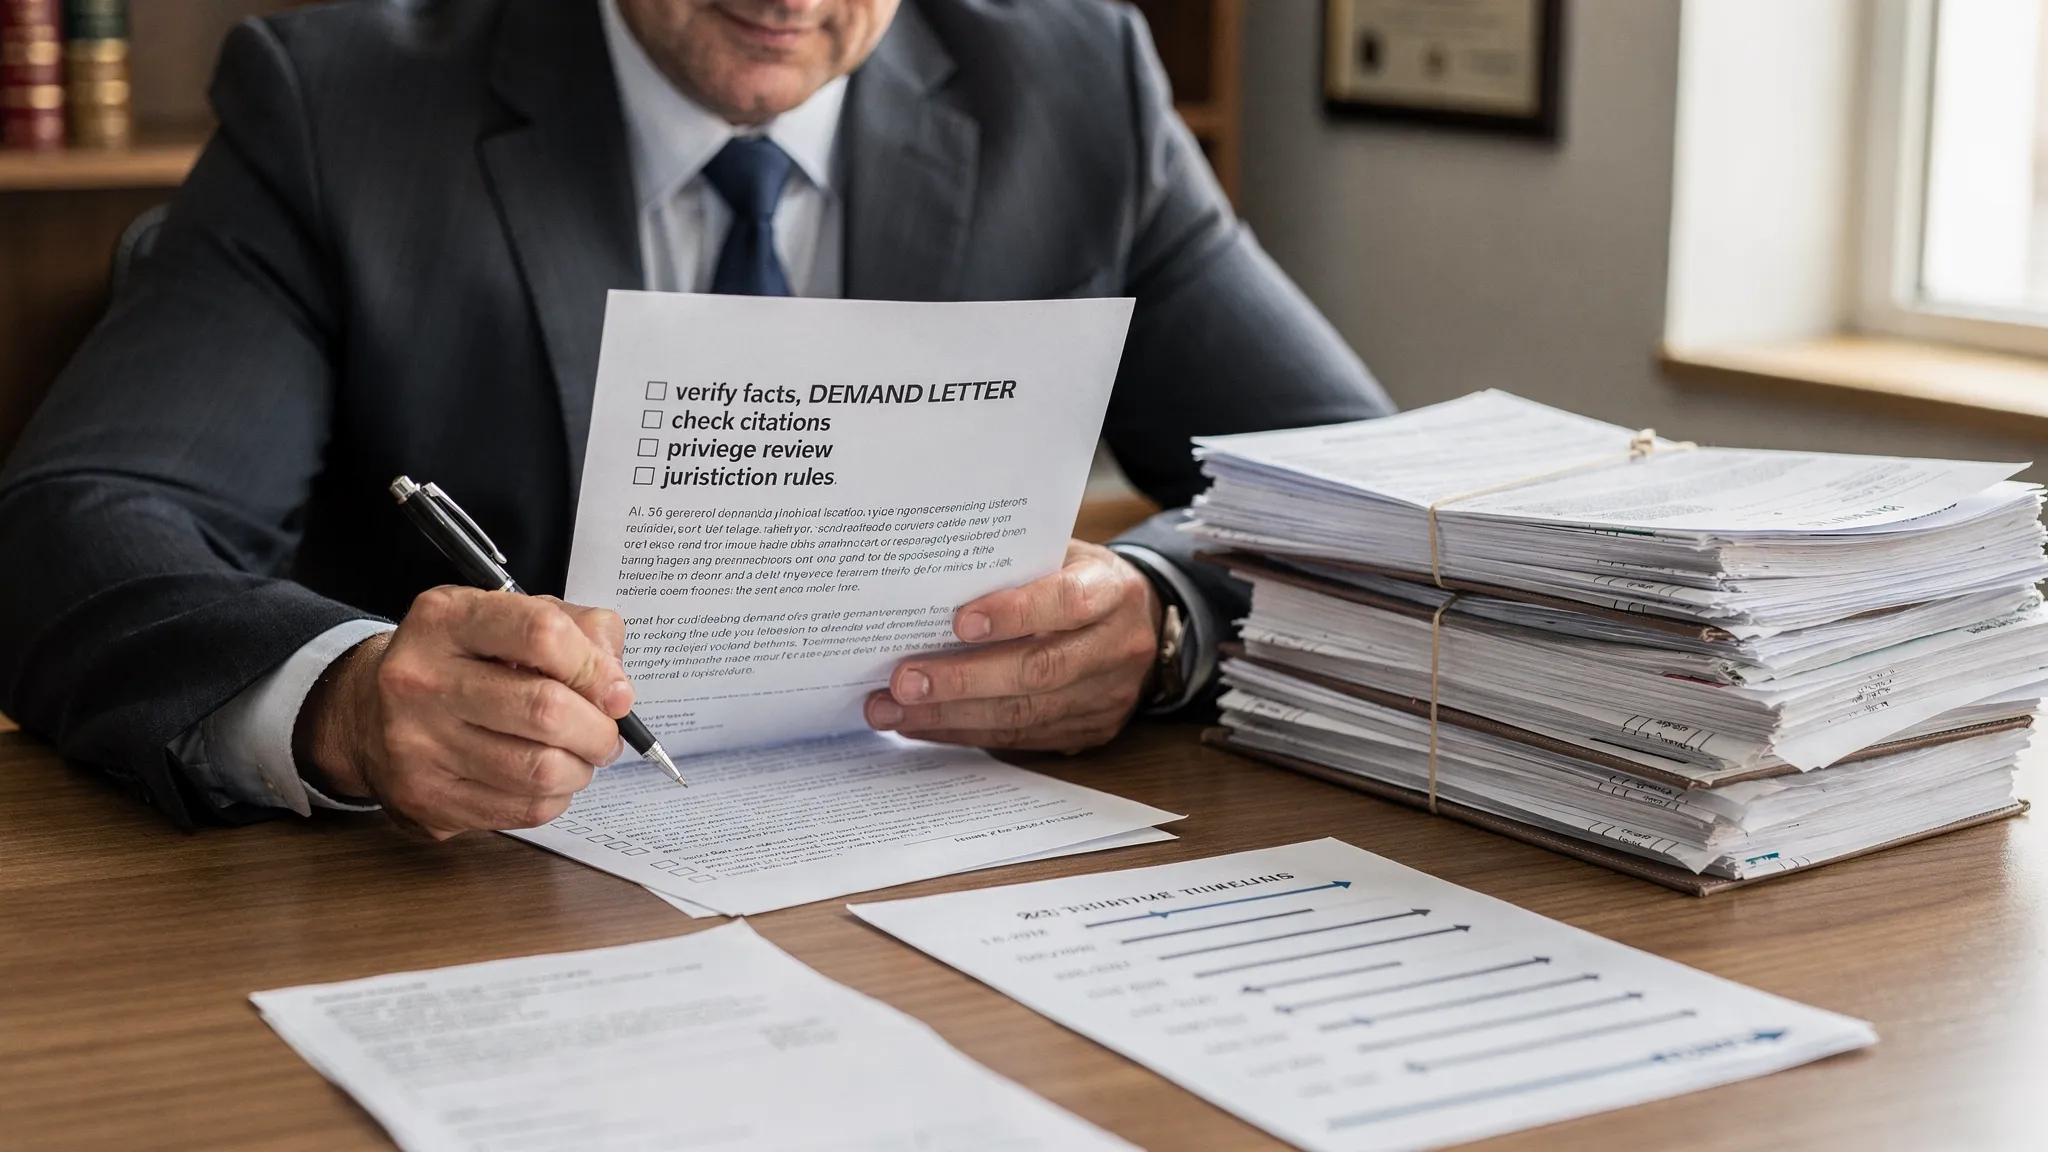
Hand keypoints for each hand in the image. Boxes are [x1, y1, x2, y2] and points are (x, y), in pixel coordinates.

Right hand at [294, 588, 632, 838]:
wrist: (367, 711)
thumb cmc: (458, 661)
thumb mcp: (507, 617)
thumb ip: (576, 628)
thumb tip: (614, 683)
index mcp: (446, 619)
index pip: (541, 634)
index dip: (596, 667)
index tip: (616, 691)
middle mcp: (421, 678)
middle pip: (546, 710)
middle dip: (598, 729)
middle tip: (606, 732)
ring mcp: (417, 743)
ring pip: (539, 770)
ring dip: (580, 768)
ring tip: (578, 755)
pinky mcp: (425, 797)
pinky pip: (522, 809)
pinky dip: (553, 797)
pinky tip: (544, 778)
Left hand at [865, 540, 1161, 752]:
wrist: (1139, 622)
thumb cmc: (1082, 579)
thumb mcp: (1062, 554)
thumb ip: (1013, 564)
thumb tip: (930, 582)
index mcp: (1113, 591)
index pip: (1067, 602)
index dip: (1015, 613)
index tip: (958, 622)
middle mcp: (1117, 648)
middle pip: (1038, 671)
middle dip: (963, 680)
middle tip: (904, 681)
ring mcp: (1107, 697)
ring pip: (1024, 714)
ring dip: (951, 716)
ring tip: (894, 711)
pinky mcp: (1089, 731)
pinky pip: (1020, 738)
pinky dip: (965, 732)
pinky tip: (922, 724)